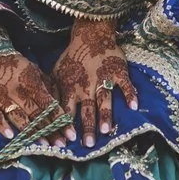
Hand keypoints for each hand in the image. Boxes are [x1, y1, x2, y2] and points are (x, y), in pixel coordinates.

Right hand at [0, 51, 62, 142]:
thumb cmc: (16, 67)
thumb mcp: (34, 71)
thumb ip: (47, 86)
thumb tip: (61, 104)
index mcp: (31, 82)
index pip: (48, 103)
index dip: (59, 119)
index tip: (70, 133)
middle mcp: (17, 90)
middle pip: (35, 113)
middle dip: (49, 130)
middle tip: (61, 145)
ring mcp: (1, 96)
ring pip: (17, 116)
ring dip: (30, 131)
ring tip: (43, 145)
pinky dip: (1, 125)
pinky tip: (10, 136)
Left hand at [51, 18, 136, 147]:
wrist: (91, 35)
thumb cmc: (72, 57)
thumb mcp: (56, 72)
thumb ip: (53, 91)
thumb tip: (45, 111)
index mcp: (70, 87)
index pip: (67, 110)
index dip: (66, 126)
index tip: (66, 141)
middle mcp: (86, 85)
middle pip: (87, 109)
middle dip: (87, 126)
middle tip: (88, 144)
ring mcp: (103, 78)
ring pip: (104, 99)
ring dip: (105, 114)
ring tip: (106, 130)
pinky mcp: (118, 71)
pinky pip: (124, 84)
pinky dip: (129, 94)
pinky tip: (133, 106)